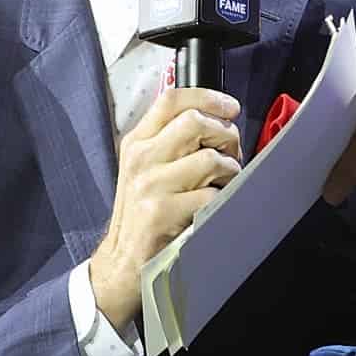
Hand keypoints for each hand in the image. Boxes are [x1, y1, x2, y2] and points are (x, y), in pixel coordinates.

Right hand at [89, 88, 242, 329]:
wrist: (123, 258)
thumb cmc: (142, 210)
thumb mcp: (144, 167)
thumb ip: (169, 139)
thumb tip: (215, 116)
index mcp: (136, 142)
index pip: (171, 99)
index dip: (208, 96)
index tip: (229, 107)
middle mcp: (141, 159)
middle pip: (195, 121)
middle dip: (225, 134)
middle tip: (231, 151)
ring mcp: (151, 186)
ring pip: (210, 159)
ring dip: (229, 171)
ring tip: (223, 182)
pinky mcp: (163, 213)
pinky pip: (211, 196)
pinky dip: (220, 200)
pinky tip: (212, 206)